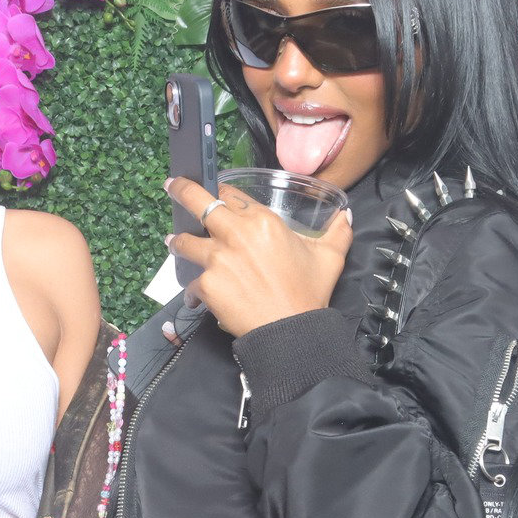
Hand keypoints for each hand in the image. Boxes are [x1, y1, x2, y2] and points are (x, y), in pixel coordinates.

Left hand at [164, 177, 352, 336]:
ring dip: (179, 242)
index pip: (231, 195)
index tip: (214, 193)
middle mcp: (236, 234)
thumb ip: (337, 232)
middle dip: (182, 191)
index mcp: (263, 220)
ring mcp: (218, 259)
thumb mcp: (330, 257)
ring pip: (186, 242)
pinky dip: (194, 289)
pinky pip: (192, 282)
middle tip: (172, 186)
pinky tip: (197, 295)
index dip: (221, 193)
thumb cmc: (309, 294)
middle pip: (199, 202)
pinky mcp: (207, 285)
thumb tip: (345, 216)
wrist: (290, 332)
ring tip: (175, 243)